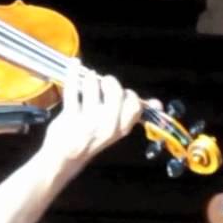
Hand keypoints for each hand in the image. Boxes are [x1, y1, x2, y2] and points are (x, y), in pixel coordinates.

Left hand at [39, 60, 147, 176]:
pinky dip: (72, 72)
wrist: (64, 158)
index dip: (128, 94)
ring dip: (90, 78)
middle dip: (110, 81)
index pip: (134, 106)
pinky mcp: (69, 117)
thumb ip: (133, 114)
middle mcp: (107, 126)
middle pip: (116, 92)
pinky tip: (75, 64)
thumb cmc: (91, 139)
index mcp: (120, 129)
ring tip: (87, 79)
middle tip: (103, 82)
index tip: (121, 93)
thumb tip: (158, 104)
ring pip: (93, 86)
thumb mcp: (115, 130)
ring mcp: (87, 122)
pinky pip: (72, 88)